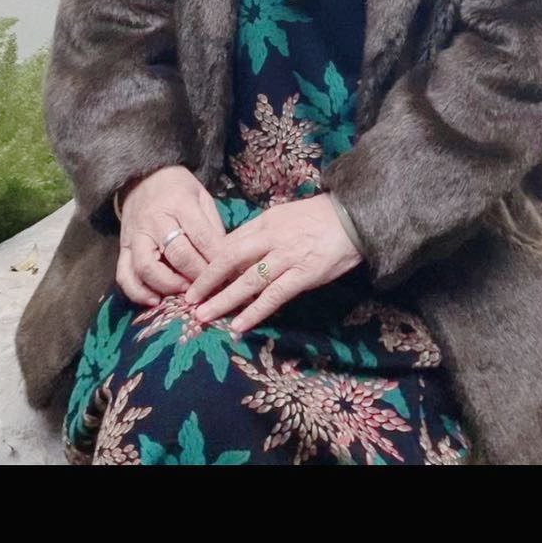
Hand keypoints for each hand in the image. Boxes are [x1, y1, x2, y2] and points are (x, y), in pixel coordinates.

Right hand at [116, 166, 226, 308]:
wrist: (142, 177)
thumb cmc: (178, 190)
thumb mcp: (201, 197)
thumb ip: (212, 227)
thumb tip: (224, 261)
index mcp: (180, 204)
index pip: (202, 237)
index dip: (216, 260)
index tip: (228, 276)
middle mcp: (155, 221)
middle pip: (177, 254)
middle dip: (197, 276)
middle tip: (210, 289)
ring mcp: (136, 235)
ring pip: (147, 267)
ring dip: (168, 286)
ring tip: (185, 295)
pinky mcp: (123, 248)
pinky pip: (124, 275)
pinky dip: (137, 292)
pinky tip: (154, 301)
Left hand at [183, 195, 362, 337]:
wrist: (353, 218)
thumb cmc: (318, 218)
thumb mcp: (284, 216)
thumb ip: (261, 233)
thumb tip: (235, 251)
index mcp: (264, 222)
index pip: (229, 243)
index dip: (209, 263)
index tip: (193, 279)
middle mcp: (271, 238)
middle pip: (230, 260)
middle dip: (207, 281)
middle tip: (188, 300)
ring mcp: (287, 257)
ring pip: (248, 281)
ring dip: (224, 300)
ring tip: (204, 316)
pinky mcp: (304, 275)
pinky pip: (274, 296)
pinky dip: (255, 311)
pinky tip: (239, 326)